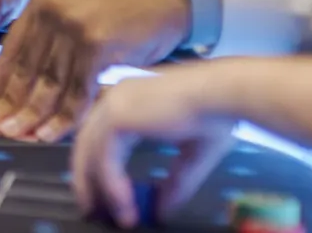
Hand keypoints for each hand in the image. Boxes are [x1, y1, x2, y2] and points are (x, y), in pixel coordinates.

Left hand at [0, 0, 190, 141]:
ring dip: (34, 115)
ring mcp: (74, 27)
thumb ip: (49, 44)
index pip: (10, 51)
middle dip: (9, 104)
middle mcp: (51, 12)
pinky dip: (65, 116)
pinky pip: (77, 90)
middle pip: (24, 69)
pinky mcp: (97, 44)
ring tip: (19, 136)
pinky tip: (52, 134)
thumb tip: (23, 85)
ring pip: (49, 83)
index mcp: (40, 4)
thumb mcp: (76, 19)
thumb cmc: (123, 15)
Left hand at [71, 71, 234, 227]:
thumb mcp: (192, 154)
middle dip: (87, 177)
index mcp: (131, 98)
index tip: (100, 190)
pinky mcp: (117, 119)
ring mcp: (113, 106)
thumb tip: (161, 212)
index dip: (97, 163)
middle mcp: (117, 98)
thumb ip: (174, 181)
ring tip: (110, 216)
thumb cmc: (218, 114)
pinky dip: (112, 185)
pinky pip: (105, 159)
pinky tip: (124, 204)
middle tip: (91, 208)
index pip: (101, 133)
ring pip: (92, 153)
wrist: (225, 96)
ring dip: (98, 188)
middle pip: (87, 142)